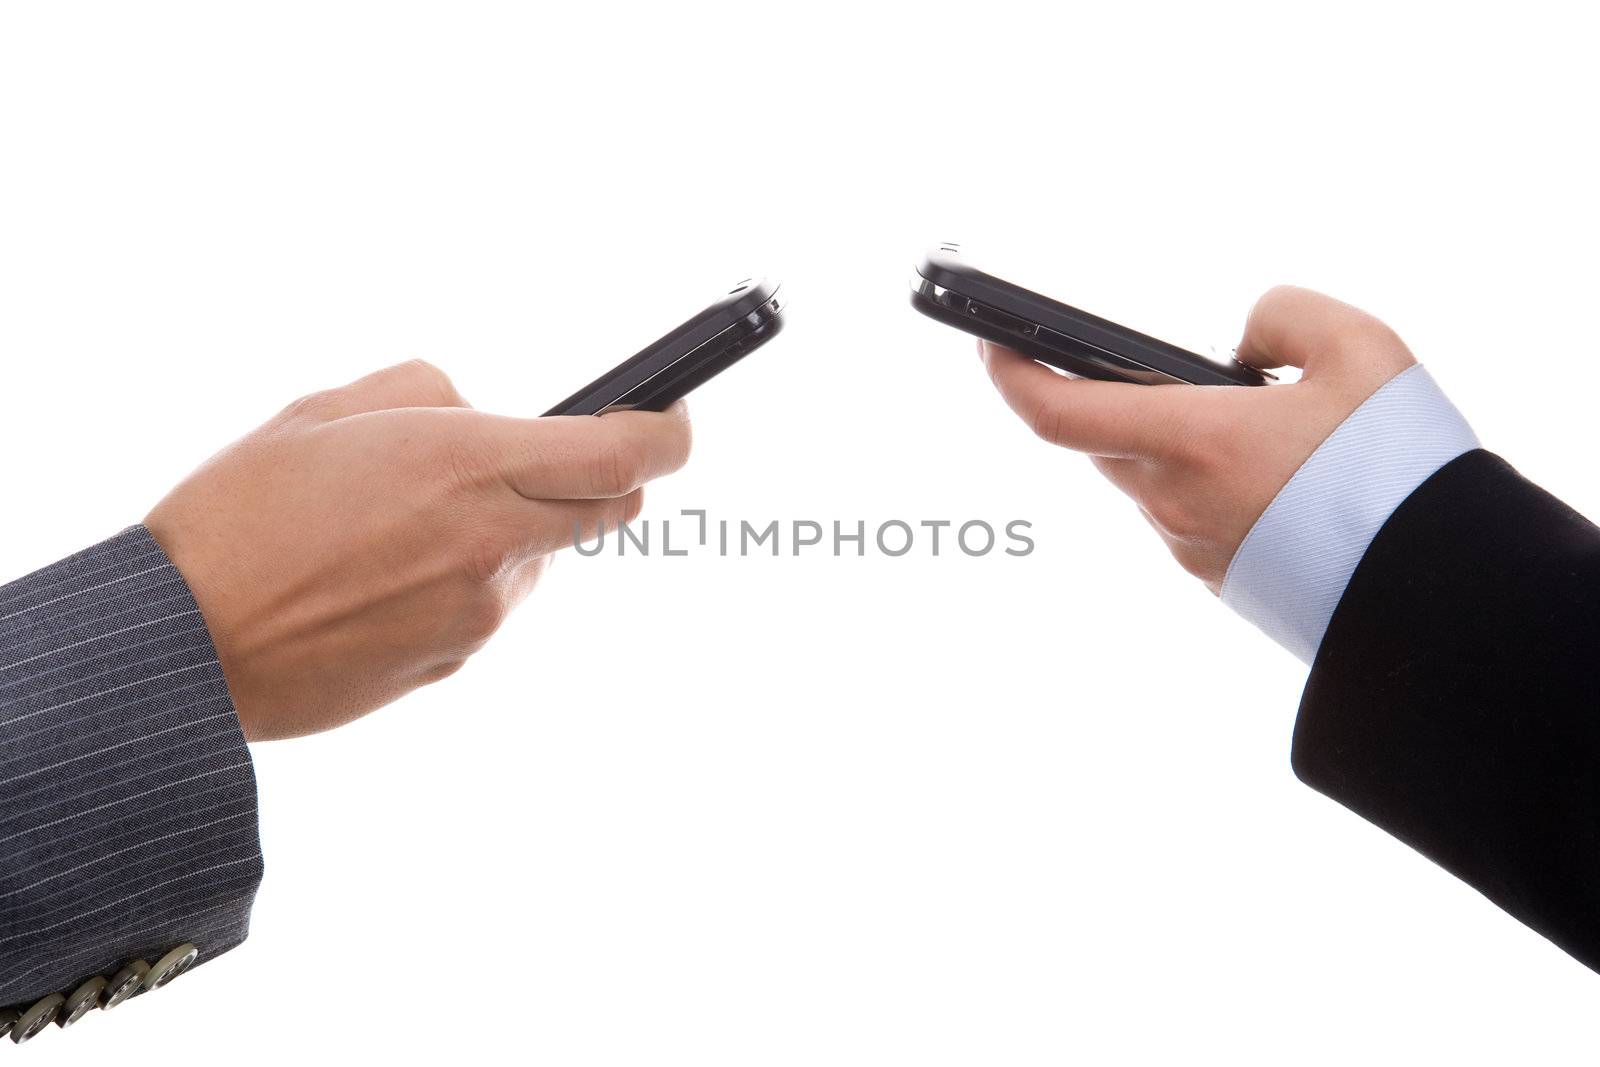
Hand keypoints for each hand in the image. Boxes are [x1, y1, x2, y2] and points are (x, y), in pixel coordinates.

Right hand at [145, 360, 690, 740]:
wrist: (187, 647)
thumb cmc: (240, 515)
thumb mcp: (329, 410)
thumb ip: (430, 394)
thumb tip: (483, 412)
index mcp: (467, 466)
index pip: (623, 455)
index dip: (669, 433)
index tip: (673, 416)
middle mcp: (492, 544)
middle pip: (610, 508)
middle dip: (601, 478)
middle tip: (544, 457)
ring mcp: (480, 613)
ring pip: (543, 559)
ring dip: (514, 531)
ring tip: (404, 525)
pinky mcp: (456, 663)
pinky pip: (491, 606)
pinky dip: (466, 580)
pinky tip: (385, 575)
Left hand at [980, 286, 1416, 592]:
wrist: (1439, 592)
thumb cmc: (1398, 470)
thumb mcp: (1361, 349)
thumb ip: (1284, 316)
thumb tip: (1240, 342)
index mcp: (1190, 441)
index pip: (1056, 413)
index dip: (1010, 375)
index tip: (989, 345)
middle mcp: (1173, 500)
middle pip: (1108, 440)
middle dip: (1123, 399)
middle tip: (1171, 372)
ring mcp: (1191, 547)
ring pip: (1151, 479)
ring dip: (1178, 444)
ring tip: (1256, 423)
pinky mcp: (1217, 580)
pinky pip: (1189, 516)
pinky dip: (1211, 485)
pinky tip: (1277, 477)